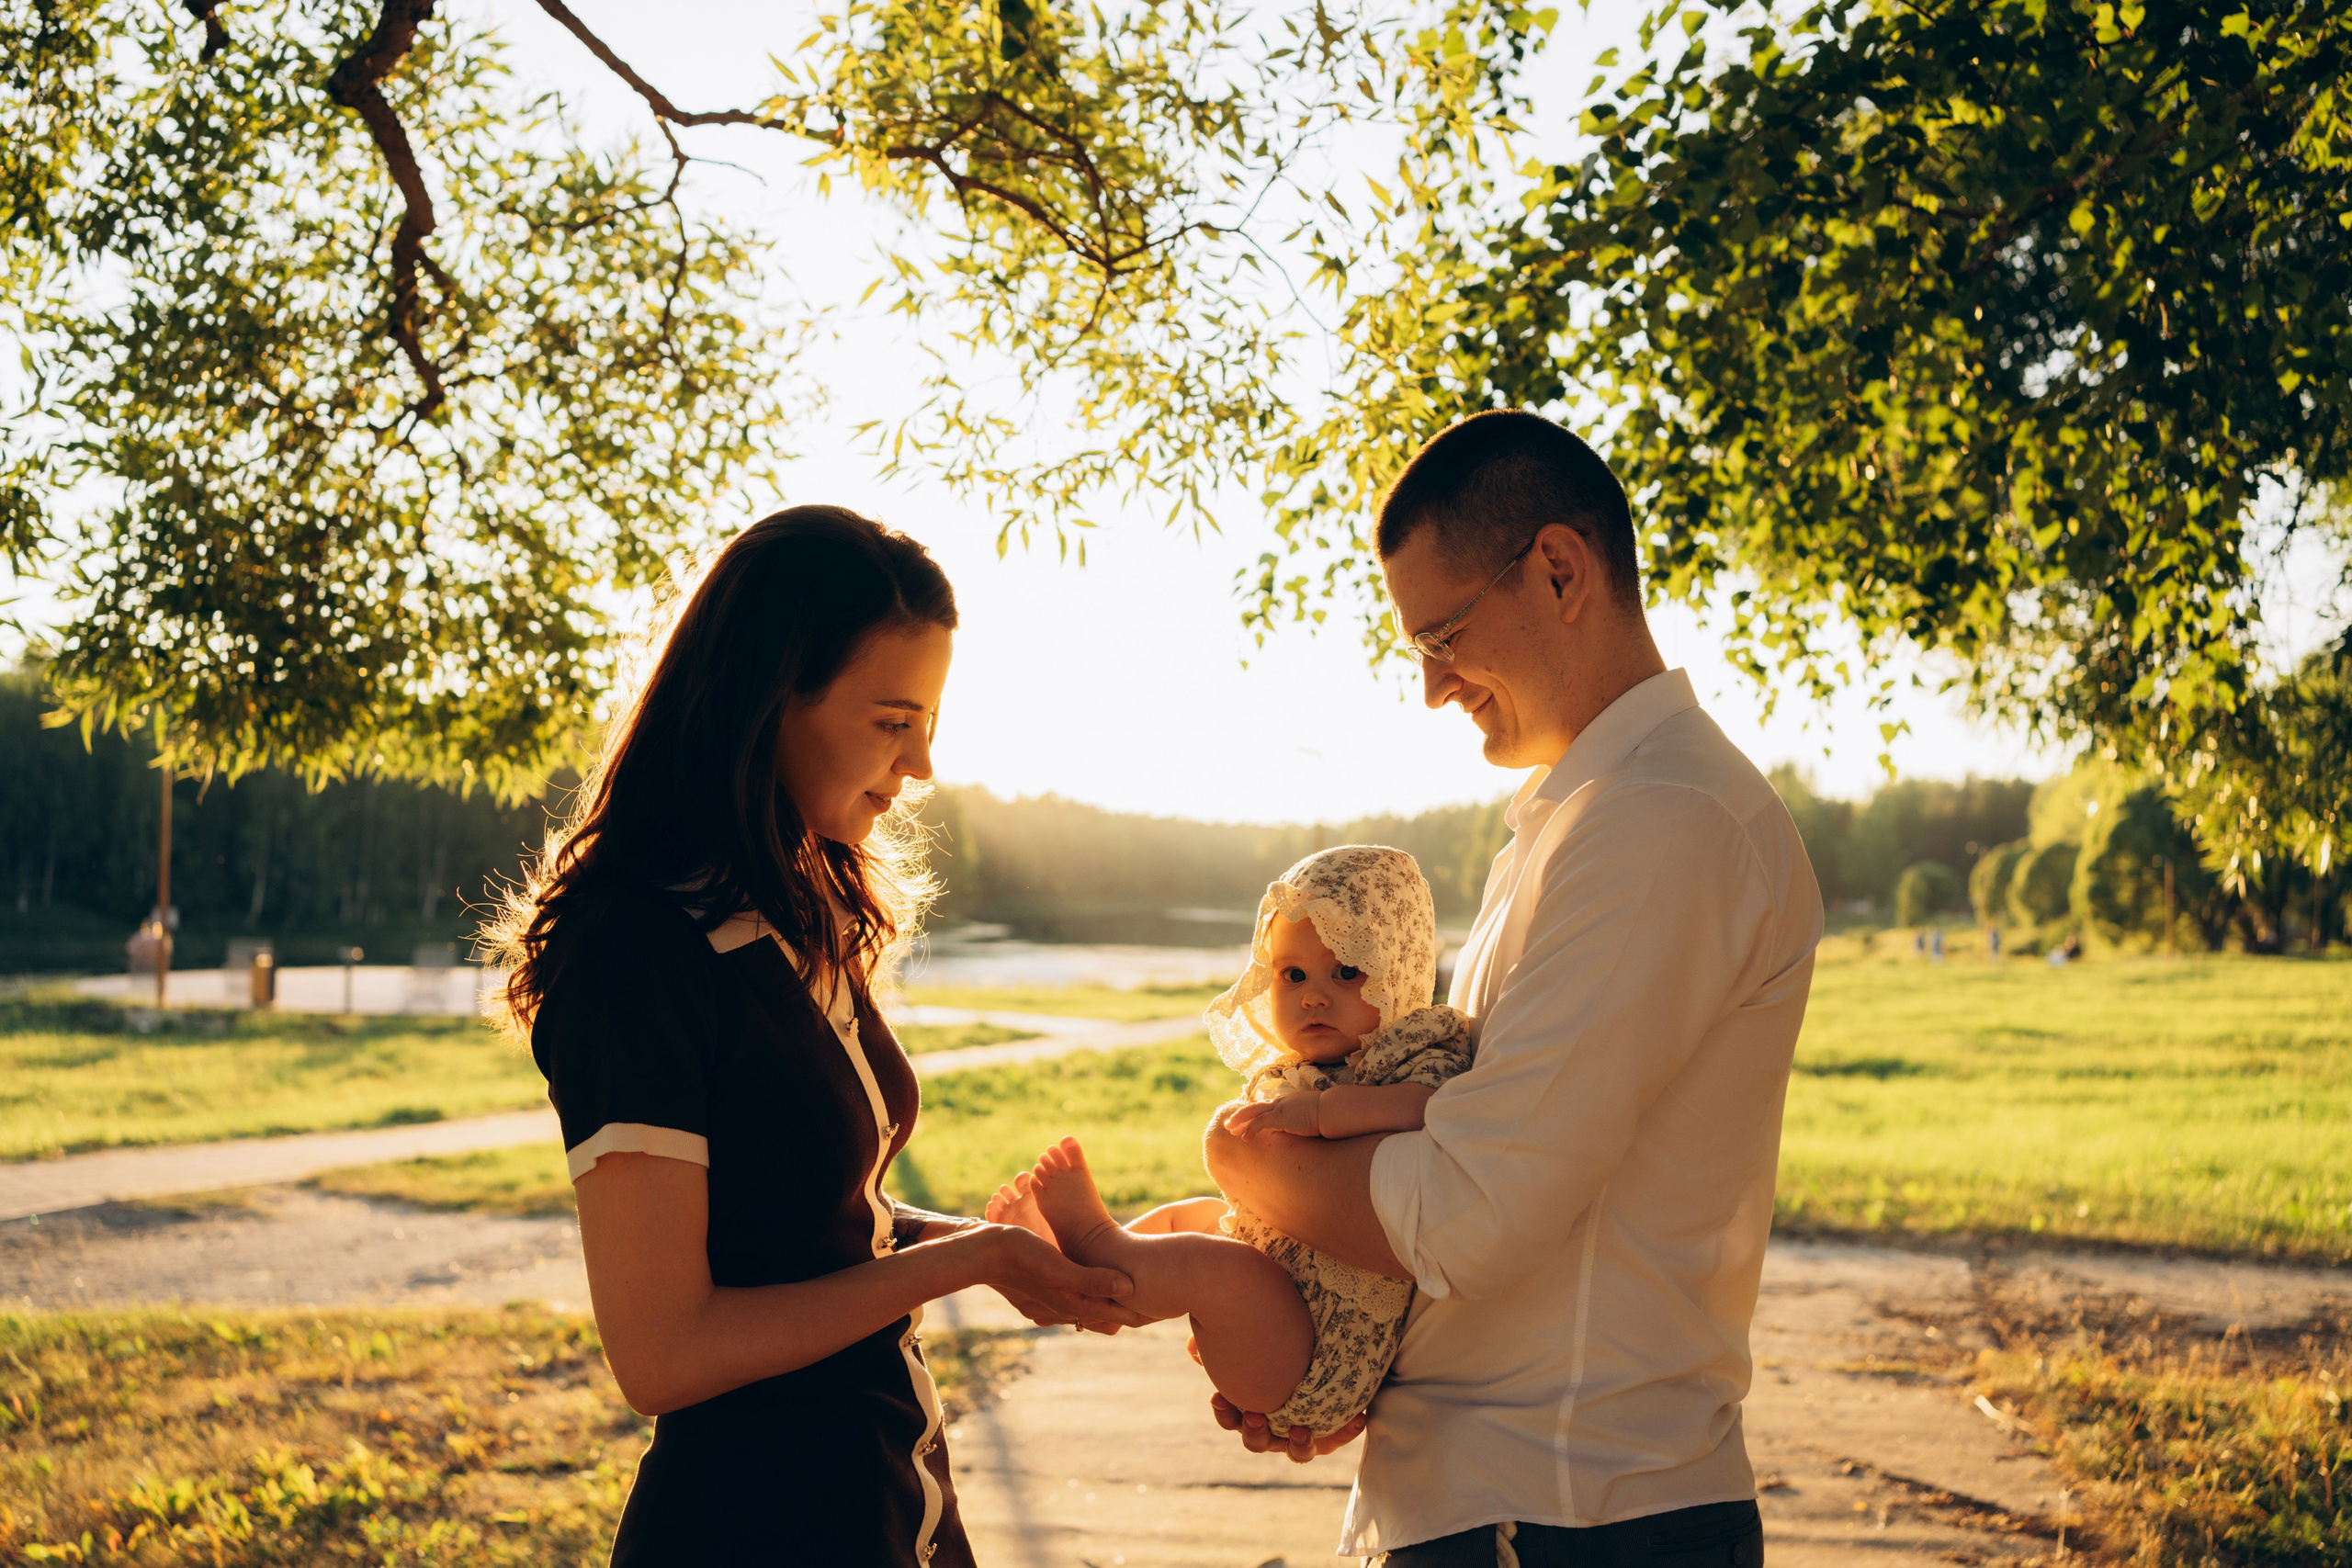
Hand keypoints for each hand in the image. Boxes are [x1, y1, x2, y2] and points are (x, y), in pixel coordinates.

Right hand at [978, 1224, 1151, 1332]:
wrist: (984, 1252)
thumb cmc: (1021, 1255)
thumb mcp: (1059, 1266)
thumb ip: (1093, 1279)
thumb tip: (1130, 1287)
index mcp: (1073, 1304)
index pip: (1118, 1315)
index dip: (1143, 1312)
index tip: (1170, 1309)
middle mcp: (1067, 1306)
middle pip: (1109, 1315)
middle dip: (1133, 1309)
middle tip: (1164, 1303)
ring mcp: (1056, 1300)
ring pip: (1095, 1306)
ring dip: (1115, 1301)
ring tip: (1141, 1293)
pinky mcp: (1048, 1289)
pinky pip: (1079, 1297)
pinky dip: (1096, 1293)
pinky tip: (1102, 1283)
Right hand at [1190, 1334, 1366, 1461]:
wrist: (1315, 1336)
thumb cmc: (1273, 1337)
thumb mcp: (1249, 1334)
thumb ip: (1221, 1340)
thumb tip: (1192, 1347)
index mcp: (1247, 1407)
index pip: (1229, 1418)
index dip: (1224, 1413)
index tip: (1219, 1396)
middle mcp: (1272, 1426)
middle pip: (1257, 1442)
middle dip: (1254, 1432)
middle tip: (1255, 1416)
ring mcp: (1300, 1432)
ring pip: (1296, 1452)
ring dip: (1297, 1444)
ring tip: (1302, 1430)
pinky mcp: (1329, 1431)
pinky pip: (1335, 1438)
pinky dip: (1343, 1431)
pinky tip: (1356, 1418)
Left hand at [1222, 1091, 1318, 1139]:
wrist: (1333, 1110)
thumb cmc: (1326, 1115)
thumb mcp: (1309, 1117)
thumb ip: (1297, 1121)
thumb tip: (1290, 1130)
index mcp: (1288, 1101)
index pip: (1266, 1106)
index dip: (1253, 1113)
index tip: (1244, 1119)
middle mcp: (1281, 1102)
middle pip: (1254, 1107)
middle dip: (1240, 1115)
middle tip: (1229, 1123)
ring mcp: (1280, 1108)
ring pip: (1253, 1113)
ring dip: (1240, 1122)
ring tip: (1231, 1131)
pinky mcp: (1281, 1117)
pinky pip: (1260, 1123)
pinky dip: (1250, 1130)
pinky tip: (1245, 1139)